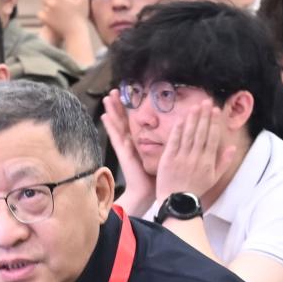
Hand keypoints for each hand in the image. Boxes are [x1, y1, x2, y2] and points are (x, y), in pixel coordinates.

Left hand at [38, 0, 89, 39]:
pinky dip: (44, 13)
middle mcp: (51, 3)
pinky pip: (40, 13)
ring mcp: (47, 12)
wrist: (75, 33)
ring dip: (46, 5)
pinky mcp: (45, 20)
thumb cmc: (80, 17)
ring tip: (55, 9)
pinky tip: (51, 15)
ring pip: (42, 4)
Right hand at [102, 90, 154, 214]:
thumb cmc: (155, 176)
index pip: (133, 122)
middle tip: (114, 90)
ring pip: (117, 125)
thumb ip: (164, 144)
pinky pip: (115, 137)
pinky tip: (105, 116)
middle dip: (118, 105)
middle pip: (123, 120)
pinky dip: (110, 127)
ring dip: (112, 111)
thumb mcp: (161, 155)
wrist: (146, 191)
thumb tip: (177, 132)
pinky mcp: (123, 153)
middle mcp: (130, 143)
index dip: (129, 109)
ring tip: (107, 97)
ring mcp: (125, 147)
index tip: (128, 95)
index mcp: (138, 143)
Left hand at [155, 101, 235, 201]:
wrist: (178, 201)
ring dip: (192, 119)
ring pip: (188, 134)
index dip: (214, 122)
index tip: (215, 110)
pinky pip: (174, 141)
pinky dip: (178, 130)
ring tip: (195, 106)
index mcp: (208, 162)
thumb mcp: (214, 178)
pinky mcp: (169, 159)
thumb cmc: (196, 189)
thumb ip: (224, 162)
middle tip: (206, 102)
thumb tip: (233, 147)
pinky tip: (181, 119)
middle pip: (201, 133)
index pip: (212, 138)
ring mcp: (182, 158)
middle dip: (204, 116)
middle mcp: (196, 158)